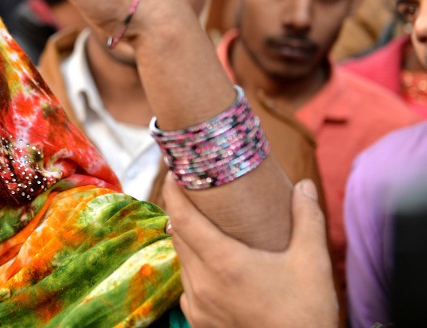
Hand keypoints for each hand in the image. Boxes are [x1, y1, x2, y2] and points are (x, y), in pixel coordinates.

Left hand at [164, 175, 337, 327]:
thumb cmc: (306, 313)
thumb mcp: (312, 263)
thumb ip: (307, 219)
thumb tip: (305, 185)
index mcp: (222, 262)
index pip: (181, 217)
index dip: (173, 191)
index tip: (175, 172)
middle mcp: (202, 283)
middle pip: (179, 236)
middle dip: (183, 211)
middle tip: (196, 194)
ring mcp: (197, 305)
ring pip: (182, 261)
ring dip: (189, 242)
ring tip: (205, 227)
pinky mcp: (199, 321)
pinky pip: (187, 286)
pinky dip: (194, 270)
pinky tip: (212, 267)